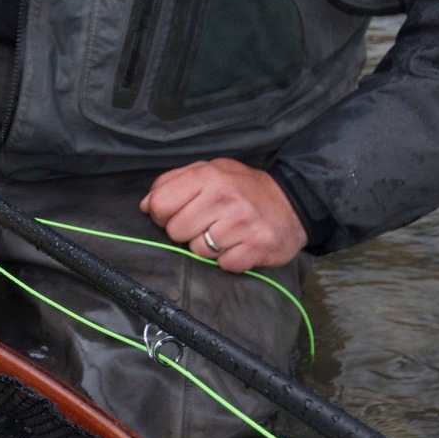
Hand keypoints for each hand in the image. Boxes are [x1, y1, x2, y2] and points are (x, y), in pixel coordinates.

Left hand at [140, 159, 306, 271]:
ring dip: (208, 248)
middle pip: (175, 231)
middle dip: (187, 233)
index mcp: (207, 175)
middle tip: (208, 224)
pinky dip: (229, 260)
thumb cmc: (243, 190)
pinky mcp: (255, 247)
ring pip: (197, 251)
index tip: (179, 214)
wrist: (292, 202)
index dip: (163, 215)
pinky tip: (239, 245)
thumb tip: (146, 205)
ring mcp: (240, 223)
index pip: (160, 204)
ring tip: (226, 234)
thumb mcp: (210, 172)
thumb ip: (174, 183)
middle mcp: (224, 196)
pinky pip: (223, 265)